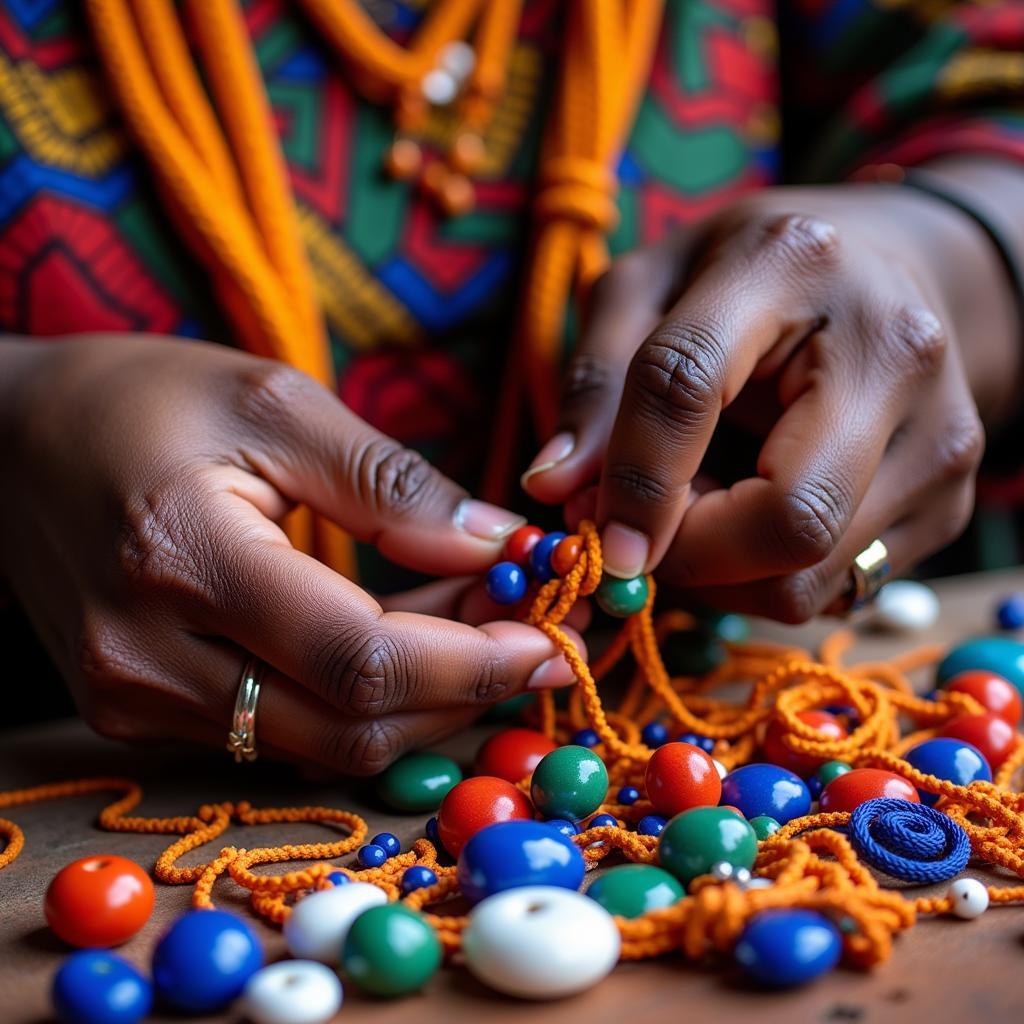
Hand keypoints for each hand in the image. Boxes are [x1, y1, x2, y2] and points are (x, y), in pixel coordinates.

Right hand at [0, 336, 582, 772]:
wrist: (6, 441)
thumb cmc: (139, 399)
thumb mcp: (272, 402)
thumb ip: (390, 483)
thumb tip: (499, 544)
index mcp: (182, 559)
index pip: (362, 659)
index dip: (475, 661)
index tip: (553, 638)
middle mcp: (148, 659)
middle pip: (353, 727)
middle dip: (464, 689)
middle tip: (530, 630)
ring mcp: (134, 702)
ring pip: (324, 744)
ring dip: (421, 696)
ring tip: (474, 620)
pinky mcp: (136, 714)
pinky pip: (282, 732)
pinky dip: (361, 698)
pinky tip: (402, 636)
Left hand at [524, 183, 1019, 620]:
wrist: (891, 271)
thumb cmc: (749, 278)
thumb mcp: (648, 289)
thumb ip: (596, 381)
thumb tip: (551, 490)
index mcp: (793, 264)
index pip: (688, 385)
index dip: (633, 478)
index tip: (598, 540)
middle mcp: (894, 353)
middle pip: (787, 520)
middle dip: (691, 551)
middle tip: (651, 525)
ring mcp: (940, 439)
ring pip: (807, 579)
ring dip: (724, 571)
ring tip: (709, 501)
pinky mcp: (952, 505)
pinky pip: (833, 593)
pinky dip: (768, 576)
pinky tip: (756, 513)